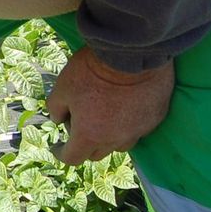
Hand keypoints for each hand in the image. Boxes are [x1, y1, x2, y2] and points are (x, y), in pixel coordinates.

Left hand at [45, 48, 174, 165]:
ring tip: (103, 118)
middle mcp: (115, 139)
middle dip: (84, 145)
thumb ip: (55, 108)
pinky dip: (128, 124)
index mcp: (89, 135)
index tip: (57, 147)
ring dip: (108, 137)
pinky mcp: (155, 119)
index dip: (61, 153)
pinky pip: (139, 130)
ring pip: (119, 144)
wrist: (131, 54)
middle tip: (79, 125)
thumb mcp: (62, 87)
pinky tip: (124, 108)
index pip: (73, 158)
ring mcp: (138, 130)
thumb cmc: (92, 70)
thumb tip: (58, 120)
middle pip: (96, 154)